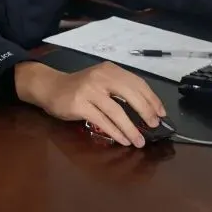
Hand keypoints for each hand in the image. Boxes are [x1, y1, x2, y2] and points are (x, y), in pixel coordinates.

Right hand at [14, 61, 165, 147]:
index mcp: (110, 70)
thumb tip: (146, 110)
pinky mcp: (79, 104)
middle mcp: (101, 77)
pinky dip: (115, 132)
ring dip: (131, 128)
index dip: (151, 98)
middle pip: (130, 94)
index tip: (161, 113)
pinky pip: (102, 121)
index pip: (137, 82)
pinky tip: (123, 140)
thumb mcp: (101, 81)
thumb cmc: (80, 87)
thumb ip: (119, 90)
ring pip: (117, 111)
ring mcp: (89, 90)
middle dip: (145, 112)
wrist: (50, 87)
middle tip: (154, 126)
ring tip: (139, 141)